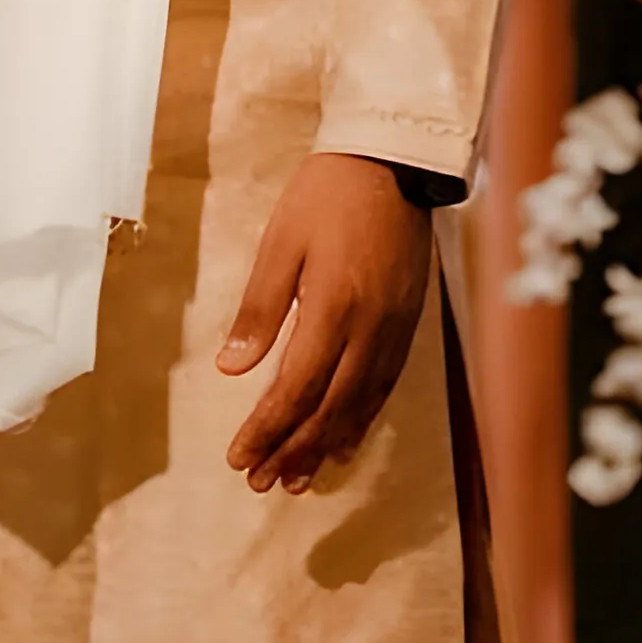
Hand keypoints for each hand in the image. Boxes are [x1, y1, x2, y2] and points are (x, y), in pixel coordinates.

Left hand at [218, 151, 435, 494]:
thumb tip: (232, 368)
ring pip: (361, 405)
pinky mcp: (408, 323)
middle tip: (261, 481)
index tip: (239, 457)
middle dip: (293, 449)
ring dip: (326, 445)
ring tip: (297, 478)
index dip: (267, 429)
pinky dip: (361, 420)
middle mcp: (370, 327)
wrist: (392, 161)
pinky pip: (384, 386)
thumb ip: (259, 308)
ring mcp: (394, 328)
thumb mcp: (280, 242)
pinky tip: (344, 440)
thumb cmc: (326, 195)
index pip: (296, 387)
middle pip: (330, 408)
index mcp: (333, 305)